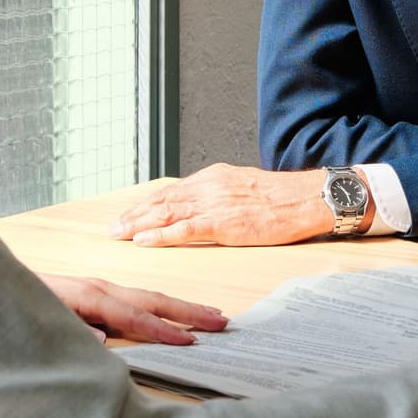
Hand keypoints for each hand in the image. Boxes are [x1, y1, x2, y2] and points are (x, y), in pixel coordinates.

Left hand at [37, 274, 229, 344]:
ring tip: (210, 315)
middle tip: (222, 321)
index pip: (135, 318)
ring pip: (148, 298)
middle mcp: (99, 288)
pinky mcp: (95, 293)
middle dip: (188, 311)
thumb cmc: (16, 310)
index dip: (164, 332)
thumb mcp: (40, 325)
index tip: (192, 343)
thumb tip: (104, 342)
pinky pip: (135, 301)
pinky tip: (171, 314)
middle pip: (152, 300)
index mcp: (89, 297)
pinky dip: (160, 307)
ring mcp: (98, 288)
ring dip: (180, 307)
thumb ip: (72, 334)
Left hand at [111, 163, 358, 245]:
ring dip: (138, 224)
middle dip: (134, 214)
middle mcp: (208, 187)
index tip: (129, 214)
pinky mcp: (223, 223)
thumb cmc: (281, 197)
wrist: (305, 198)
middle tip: (112, 227)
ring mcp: (214, 204)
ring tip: (119, 233)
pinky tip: (144, 240)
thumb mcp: (244, 187)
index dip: (147, 204)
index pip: (171, 191)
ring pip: (166, 213)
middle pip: (162, 201)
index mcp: (213, 178)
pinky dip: (160, 235)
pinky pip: (184, 230)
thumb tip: (203, 205)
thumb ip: (221, 195)